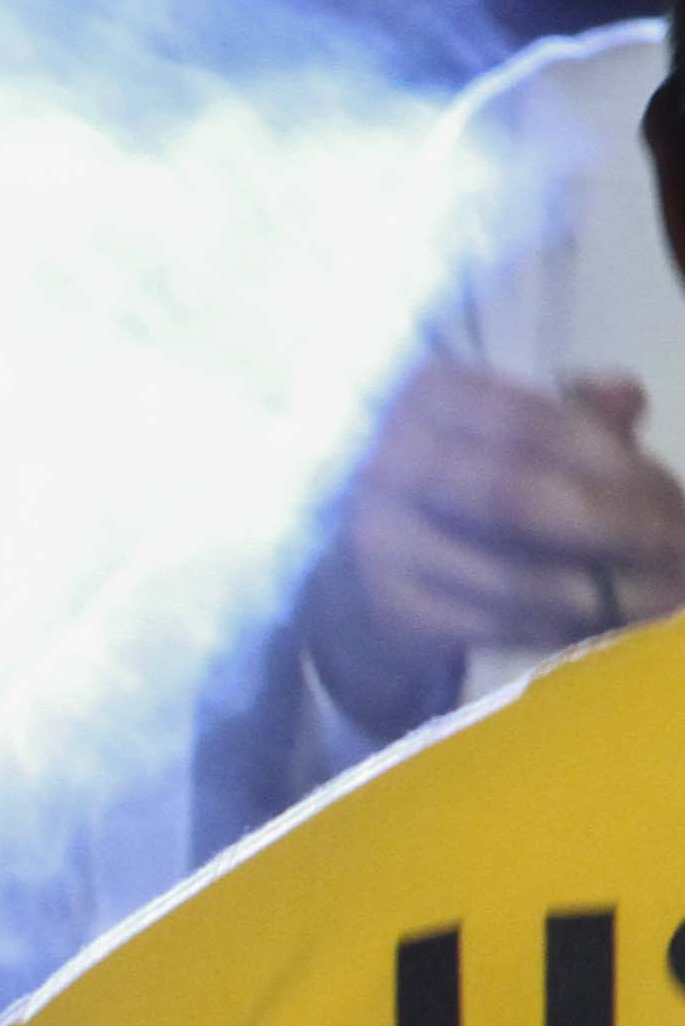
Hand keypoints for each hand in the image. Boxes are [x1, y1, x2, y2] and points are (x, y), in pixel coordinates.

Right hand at [301, 359, 684, 736]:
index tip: (676, 499)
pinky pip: (500, 624)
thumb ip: (572, 416)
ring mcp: (380, 541)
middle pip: (516, 498)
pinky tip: (615, 625)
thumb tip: (626, 396)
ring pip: (514, 576)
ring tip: (668, 599)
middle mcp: (385, 464)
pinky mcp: (395, 609)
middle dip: (616, 529)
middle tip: (683, 552)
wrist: (371, 563)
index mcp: (425, 400)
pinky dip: (568, 629)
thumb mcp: (512, 434)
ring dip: (607, 595)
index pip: (532, 425)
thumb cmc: (466, 483)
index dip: (614, 463)